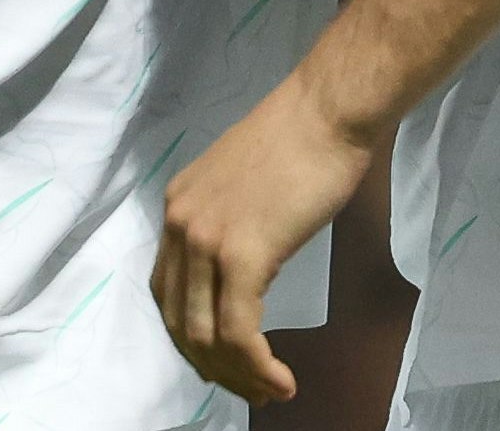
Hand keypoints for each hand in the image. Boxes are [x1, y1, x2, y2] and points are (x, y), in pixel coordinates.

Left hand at [156, 75, 377, 403]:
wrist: (330, 109)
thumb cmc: (306, 138)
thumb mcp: (246, 183)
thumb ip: (232, 223)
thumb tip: (244, 267)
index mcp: (179, 206)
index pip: (169, 293)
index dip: (193, 337)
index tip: (224, 360)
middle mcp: (180, 224)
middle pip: (180, 322)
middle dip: (213, 366)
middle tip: (249, 388)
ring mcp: (205, 239)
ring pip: (206, 336)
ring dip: (238, 375)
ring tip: (269, 390)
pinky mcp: (241, 254)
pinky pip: (238, 331)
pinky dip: (257, 365)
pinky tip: (280, 379)